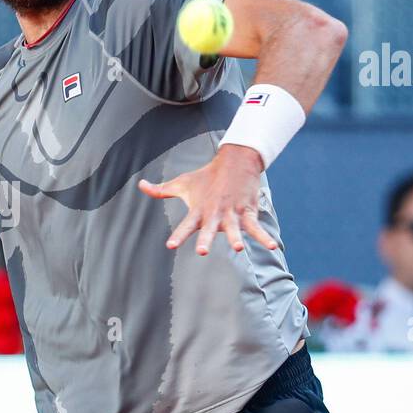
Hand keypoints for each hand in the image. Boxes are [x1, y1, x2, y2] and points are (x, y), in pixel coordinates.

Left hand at [137, 145, 280, 255]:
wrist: (234, 161)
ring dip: (236, 237)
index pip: (186, 226)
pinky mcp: (248, 211)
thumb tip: (140, 185)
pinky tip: (272, 247)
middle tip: (202, 251)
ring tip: (239, 248)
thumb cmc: (205, 177)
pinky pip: (257, 227)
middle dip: (206, 239)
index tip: (171, 245)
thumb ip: (160, 190)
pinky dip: (265, 237)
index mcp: (198, 211)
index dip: (179, 235)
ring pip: (234, 228)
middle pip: (209, 229)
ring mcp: (232, 213)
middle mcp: (214, 214)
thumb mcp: (181, 183)